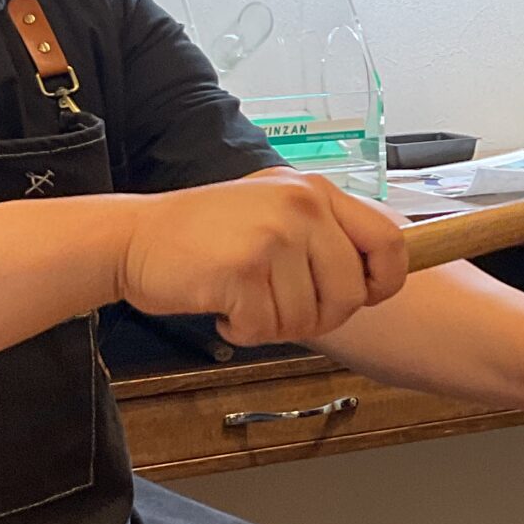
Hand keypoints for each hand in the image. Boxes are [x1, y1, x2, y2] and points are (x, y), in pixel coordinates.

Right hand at [117, 172, 408, 346]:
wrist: (134, 238)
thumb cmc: (205, 235)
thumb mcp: (274, 211)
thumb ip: (322, 234)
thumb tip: (374, 277)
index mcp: (315, 191)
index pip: (389, 242)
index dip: (383, 282)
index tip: (360, 297)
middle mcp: (302, 206)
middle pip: (351, 293)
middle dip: (319, 318)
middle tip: (279, 309)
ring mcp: (273, 235)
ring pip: (308, 317)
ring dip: (274, 325)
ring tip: (243, 299)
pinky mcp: (243, 269)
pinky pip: (267, 327)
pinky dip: (243, 331)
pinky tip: (223, 308)